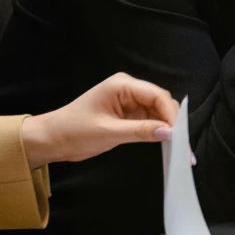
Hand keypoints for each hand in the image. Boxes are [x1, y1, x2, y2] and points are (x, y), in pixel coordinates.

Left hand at [19, 73, 178, 167]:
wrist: (52, 139)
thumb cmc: (74, 131)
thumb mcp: (108, 132)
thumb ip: (140, 131)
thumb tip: (169, 133)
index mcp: (122, 85)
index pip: (157, 96)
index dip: (171, 115)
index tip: (180, 135)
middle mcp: (128, 89)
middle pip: (161, 102)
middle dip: (173, 122)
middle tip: (183, 146)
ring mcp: (128, 102)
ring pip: (157, 112)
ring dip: (167, 128)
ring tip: (178, 149)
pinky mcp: (127, 115)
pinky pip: (149, 120)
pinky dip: (157, 132)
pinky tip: (166, 144)